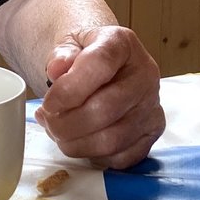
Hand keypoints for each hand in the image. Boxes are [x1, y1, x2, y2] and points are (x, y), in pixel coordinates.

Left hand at [33, 25, 163, 168]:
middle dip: (67, 124)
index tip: (48, 104)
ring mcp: (152, 105)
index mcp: (123, 44)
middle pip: (106, 109)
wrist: (106, 63)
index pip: (100, 65)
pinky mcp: (152, 131)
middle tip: (47, 121)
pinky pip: (122, 156)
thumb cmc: (83, 53)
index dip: (69, 89)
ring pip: (112, 139)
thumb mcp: (68, 42)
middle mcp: (145, 74)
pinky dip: (94, 155)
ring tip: (57, 131)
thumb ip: (60, 55)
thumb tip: (56, 69)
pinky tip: (78, 141)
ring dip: (76, 144)